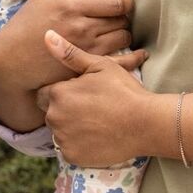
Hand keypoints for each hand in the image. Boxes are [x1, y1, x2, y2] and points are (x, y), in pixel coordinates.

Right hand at [0, 0, 137, 87]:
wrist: (11, 61)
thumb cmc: (26, 25)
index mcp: (73, 8)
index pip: (115, 3)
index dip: (123, 3)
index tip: (121, 5)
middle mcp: (83, 28)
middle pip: (122, 20)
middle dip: (124, 18)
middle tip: (118, 20)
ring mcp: (87, 50)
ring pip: (124, 39)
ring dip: (125, 34)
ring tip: (117, 34)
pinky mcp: (87, 68)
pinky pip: (121, 63)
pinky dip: (134, 57)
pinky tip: (137, 55)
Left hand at [39, 32, 156, 166]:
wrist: (146, 124)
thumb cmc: (124, 91)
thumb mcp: (99, 66)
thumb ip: (70, 54)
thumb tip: (47, 35)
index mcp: (58, 93)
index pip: (46, 94)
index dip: (63, 93)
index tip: (82, 94)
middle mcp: (54, 117)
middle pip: (51, 113)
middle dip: (65, 110)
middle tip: (92, 109)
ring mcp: (63, 139)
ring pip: (59, 132)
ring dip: (70, 128)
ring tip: (96, 123)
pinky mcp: (72, 156)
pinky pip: (69, 149)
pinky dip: (79, 145)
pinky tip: (97, 137)